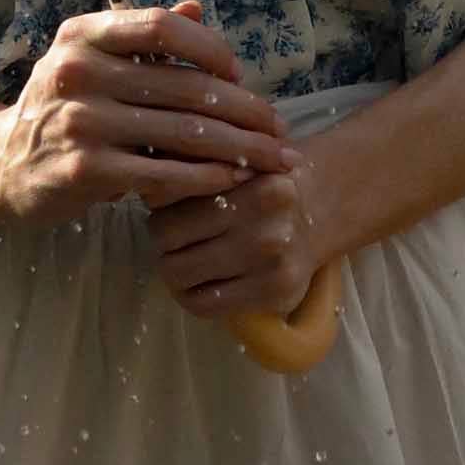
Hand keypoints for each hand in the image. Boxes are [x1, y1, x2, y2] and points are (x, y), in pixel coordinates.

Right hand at [0, 0, 300, 226]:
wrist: (0, 162)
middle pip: (184, 86)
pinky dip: (207, 177)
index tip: (237, 72)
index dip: (209, 46)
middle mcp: (77, 73)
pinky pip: (164, 173)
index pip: (159, 27)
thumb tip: (197, 9)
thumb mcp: (88, 60)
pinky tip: (233, 179)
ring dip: (239, 148)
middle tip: (278, 128)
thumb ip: (139, 36)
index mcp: (81, 37)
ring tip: (272, 158)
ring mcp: (80, 122)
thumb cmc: (58, 107)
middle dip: (244, 109)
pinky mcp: (85, 170)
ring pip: (183, 133)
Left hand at [149, 135, 346, 320]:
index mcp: (254, 182)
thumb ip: (193, 168)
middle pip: (168, 240)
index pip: (171, 201)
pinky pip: (205, 304)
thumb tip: (143, 189)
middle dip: (161, 241)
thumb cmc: (261, 181)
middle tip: (172, 239)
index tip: (164, 213)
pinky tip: (197, 283)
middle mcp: (266, 223)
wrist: (320, 209)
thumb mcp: (233, 160)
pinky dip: (190, 296)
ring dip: (172, 270)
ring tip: (183, 259)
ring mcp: (273, 261)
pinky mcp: (275, 293)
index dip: (157, 212)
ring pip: (181, 274)